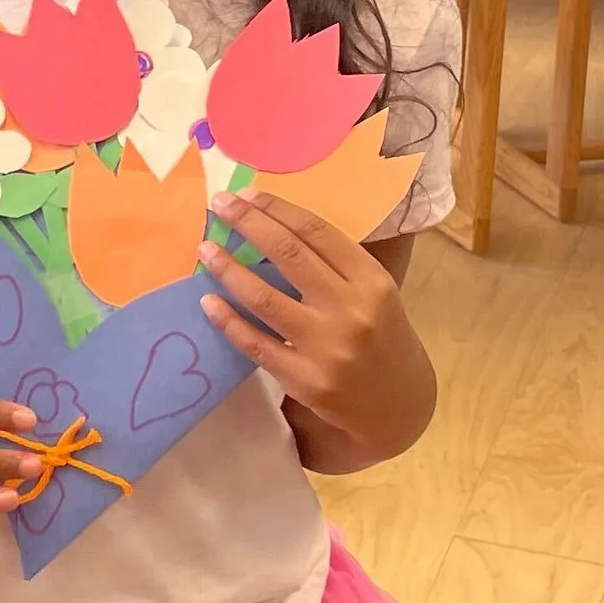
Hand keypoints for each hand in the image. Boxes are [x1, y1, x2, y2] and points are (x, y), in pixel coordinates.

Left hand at [199, 194, 433, 461]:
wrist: (398, 406)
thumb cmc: (381, 337)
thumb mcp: (375, 294)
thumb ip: (336, 266)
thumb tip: (272, 228)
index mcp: (371, 280)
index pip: (317, 232)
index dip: (278, 210)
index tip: (248, 196)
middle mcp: (351, 310)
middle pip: (289, 255)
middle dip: (249, 224)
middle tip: (220, 204)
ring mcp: (326, 347)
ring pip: (265, 298)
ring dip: (229, 269)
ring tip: (205, 250)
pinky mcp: (304, 380)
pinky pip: (256, 344)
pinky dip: (228, 321)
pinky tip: (207, 303)